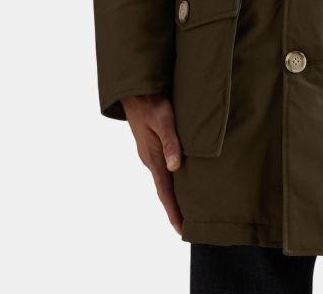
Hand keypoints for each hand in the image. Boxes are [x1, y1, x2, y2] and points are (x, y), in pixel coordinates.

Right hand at [122, 94, 183, 234]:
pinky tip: (180, 179)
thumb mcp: (164, 119)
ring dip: (173, 195)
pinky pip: (162, 169)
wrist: (134, 91)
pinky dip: (171, 180)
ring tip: (186, 208)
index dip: (174, 211)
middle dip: (175, 208)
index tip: (181, 230)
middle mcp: (150, 160)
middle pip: (164, 190)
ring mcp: (149, 154)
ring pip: (163, 179)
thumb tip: (175, 167)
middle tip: (188, 226)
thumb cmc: (151, 102)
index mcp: (153, 158)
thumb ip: (170, 142)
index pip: (165, 191)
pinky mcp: (151, 146)